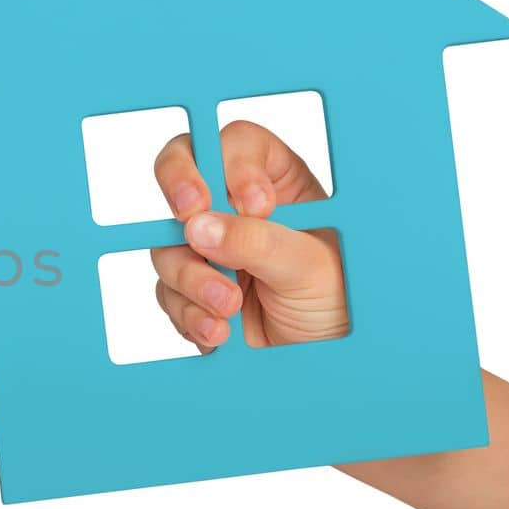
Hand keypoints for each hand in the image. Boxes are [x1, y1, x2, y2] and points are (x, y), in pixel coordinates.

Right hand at [149, 120, 347, 350]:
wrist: (326, 362)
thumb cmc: (339, 305)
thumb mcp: (310, 267)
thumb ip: (259, 243)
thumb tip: (200, 227)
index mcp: (278, 185)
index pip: (238, 145)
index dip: (234, 165)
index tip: (253, 205)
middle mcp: (236, 211)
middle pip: (184, 174)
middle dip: (180, 191)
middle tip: (189, 215)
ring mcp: (210, 251)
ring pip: (169, 243)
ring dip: (192, 276)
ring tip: (229, 307)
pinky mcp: (193, 292)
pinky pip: (168, 293)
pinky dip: (190, 313)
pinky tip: (220, 331)